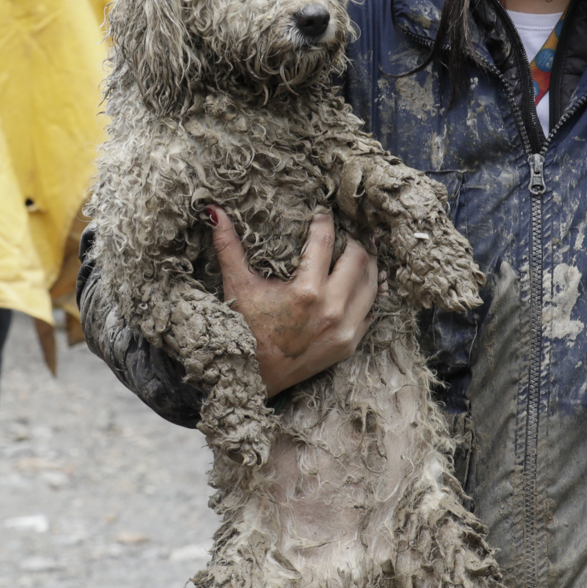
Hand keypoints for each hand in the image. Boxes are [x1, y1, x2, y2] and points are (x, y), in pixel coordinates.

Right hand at [211, 206, 376, 395]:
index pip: (326, 241)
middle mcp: (332, 309)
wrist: (251, 377)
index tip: (322, 212)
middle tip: (343, 233)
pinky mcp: (349, 344)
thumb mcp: (237, 285)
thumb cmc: (242, 330)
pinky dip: (367, 293)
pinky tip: (358, 282)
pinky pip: (371, 310)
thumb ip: (228, 245)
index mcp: (306, 292)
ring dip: (367, 264)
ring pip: (372, 283)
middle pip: (359, 258)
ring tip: (355, 252)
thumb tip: (214, 210)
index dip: (325, 220)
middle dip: (352, 240)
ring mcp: (345, 329)